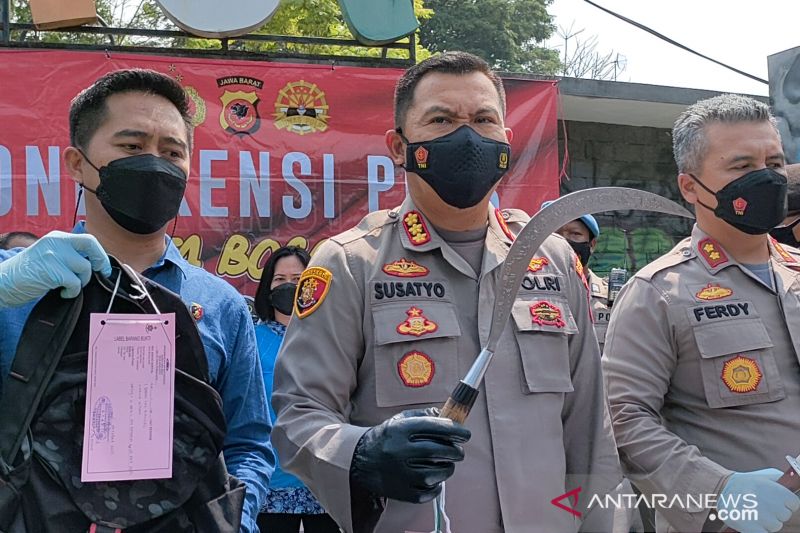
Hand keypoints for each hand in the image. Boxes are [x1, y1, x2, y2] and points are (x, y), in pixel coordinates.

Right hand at [0, 231, 110, 306]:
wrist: (2, 283)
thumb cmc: (26, 275)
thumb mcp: (48, 257)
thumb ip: (68, 256)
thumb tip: (94, 263)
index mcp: (56, 238)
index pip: (87, 239)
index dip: (100, 253)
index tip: (103, 267)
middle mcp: (56, 242)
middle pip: (90, 244)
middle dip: (101, 260)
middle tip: (101, 274)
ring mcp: (53, 255)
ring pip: (85, 268)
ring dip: (80, 282)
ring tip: (66, 287)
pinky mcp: (52, 270)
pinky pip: (75, 283)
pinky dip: (72, 292)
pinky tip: (61, 293)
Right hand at [349, 408, 470, 502]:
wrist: (359, 462)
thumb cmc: (386, 438)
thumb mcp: (400, 420)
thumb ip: (424, 416)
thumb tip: (449, 416)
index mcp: (400, 430)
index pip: (435, 427)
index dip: (455, 430)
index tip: (466, 434)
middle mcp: (400, 451)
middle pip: (440, 451)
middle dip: (456, 450)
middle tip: (459, 450)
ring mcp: (402, 474)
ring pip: (439, 472)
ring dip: (448, 467)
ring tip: (444, 463)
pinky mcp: (404, 493)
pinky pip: (432, 490)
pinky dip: (437, 484)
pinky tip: (432, 477)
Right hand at [718, 468, 799, 532]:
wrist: (721, 488)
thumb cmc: (746, 482)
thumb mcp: (767, 475)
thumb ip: (784, 482)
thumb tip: (794, 489)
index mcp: (778, 492)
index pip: (793, 504)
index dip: (784, 503)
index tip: (774, 500)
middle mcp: (773, 505)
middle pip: (784, 516)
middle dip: (774, 512)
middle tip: (760, 504)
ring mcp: (763, 518)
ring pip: (775, 526)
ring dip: (765, 521)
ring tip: (753, 511)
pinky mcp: (752, 529)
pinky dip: (759, 530)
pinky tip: (753, 523)